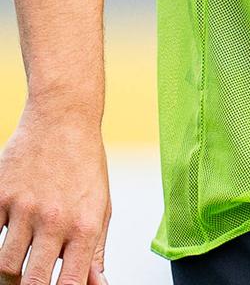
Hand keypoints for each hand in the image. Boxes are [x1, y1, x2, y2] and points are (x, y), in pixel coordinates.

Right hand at [0, 104, 110, 284]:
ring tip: (22, 257)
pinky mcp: (1, 195)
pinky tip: (9, 233)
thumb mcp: (101, 207)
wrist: (64, 119)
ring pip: (4, 265)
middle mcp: (54, 219)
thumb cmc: (84, 164)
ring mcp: (24, 208)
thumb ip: (95, 251)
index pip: (69, 284)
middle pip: (29, 282)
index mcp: (84, 225)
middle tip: (32, 279)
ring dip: (10, 270)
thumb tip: (97, 284)